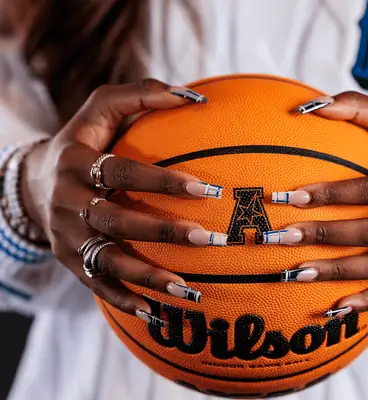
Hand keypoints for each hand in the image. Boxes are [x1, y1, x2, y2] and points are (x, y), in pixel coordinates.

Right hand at [20, 79, 226, 323]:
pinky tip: (153, 313)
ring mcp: (66, 236)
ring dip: (147, 277)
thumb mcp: (102, 107)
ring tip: (187, 290)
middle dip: (161, 232)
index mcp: (76, 163)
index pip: (120, 173)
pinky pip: (95, 284)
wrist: (36, 179)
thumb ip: (142, 94)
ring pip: (106, 261)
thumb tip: (193, 96)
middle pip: (115, 222)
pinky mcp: (69, 260)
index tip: (204, 191)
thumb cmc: (84, 139)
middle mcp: (67, 203)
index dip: (160, 182)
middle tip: (206, 239)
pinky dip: (122, 299)